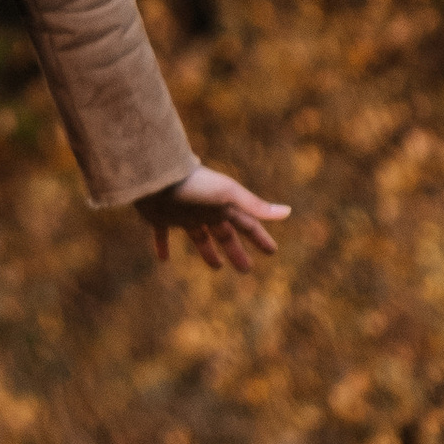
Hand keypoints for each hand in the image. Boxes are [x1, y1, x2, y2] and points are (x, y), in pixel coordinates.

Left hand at [134, 163, 288, 273]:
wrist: (155, 173)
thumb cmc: (194, 183)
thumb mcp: (227, 195)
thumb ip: (254, 205)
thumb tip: (288, 212)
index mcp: (223, 205)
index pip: (247, 224)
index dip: (260, 238)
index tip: (272, 252)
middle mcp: (205, 209)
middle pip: (225, 234)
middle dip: (236, 250)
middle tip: (246, 269)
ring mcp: (182, 213)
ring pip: (199, 236)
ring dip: (208, 251)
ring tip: (217, 267)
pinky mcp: (160, 217)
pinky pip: (162, 234)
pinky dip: (163, 245)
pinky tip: (163, 259)